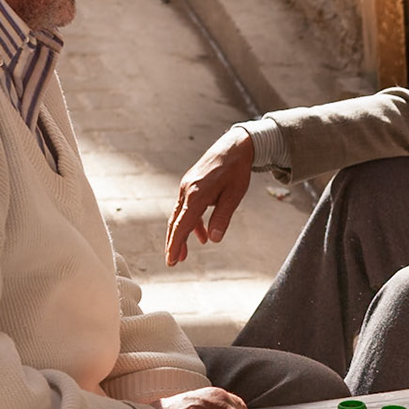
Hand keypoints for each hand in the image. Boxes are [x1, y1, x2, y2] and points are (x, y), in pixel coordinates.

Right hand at [166, 127, 254, 265]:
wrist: (234, 146)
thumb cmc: (236, 171)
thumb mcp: (234, 196)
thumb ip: (222, 218)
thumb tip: (214, 239)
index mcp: (196, 194)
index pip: (182, 225)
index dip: (176, 244)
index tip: (171, 260)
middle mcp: (187, 190)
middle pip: (176, 222)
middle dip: (174, 243)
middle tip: (173, 262)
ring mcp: (187, 187)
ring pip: (179, 215)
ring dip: (181, 234)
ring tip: (184, 254)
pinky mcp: (191, 185)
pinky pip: (187, 207)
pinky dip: (191, 222)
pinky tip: (201, 234)